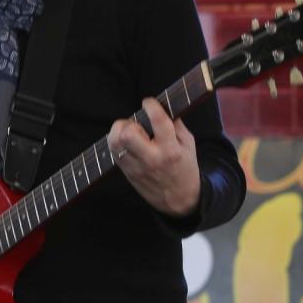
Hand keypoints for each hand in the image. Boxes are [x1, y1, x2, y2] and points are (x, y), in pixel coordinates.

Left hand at [107, 98, 200, 217]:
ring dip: (118, 132)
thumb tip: (163, 108)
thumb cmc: (185, 169)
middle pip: (128, 133)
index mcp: (171, 149)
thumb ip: (177, 126)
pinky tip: (127, 143)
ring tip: (129, 132)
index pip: (157, 121)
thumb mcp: (189, 145)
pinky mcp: (127, 173)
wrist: (179, 200)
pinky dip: (117, 143)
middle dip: (129, 122)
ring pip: (115, 143)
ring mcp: (137, 167)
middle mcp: (152, 158)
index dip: (150, 105)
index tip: (148, 103)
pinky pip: (113, 153)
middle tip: (136, 124)